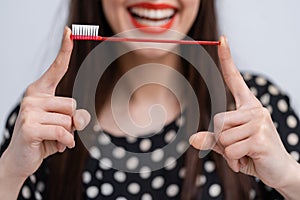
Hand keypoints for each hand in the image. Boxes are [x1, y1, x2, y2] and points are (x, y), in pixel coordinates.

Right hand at [1, 27, 90, 179]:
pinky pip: (63, 132)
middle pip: (73, 104)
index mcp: (40, 91)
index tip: (69, 31)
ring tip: (53, 139)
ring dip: (68, 134)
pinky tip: (57, 147)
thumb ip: (76, 118)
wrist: (21, 159)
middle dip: (72, 122)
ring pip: (69, 120)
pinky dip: (66, 143)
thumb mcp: (65, 125)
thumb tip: (80, 118)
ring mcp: (29, 111)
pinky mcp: (29, 127)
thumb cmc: (45, 138)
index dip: (64, 50)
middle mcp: (33, 96)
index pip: (57, 68)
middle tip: (58, 131)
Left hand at [189, 36, 298, 188]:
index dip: (228, 59)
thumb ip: (212, 140)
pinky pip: (230, 148)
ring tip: (245, 153)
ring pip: (222, 136)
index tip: (222, 39)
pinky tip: (248, 160)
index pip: (234, 79)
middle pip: (218, 120)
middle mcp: (255, 109)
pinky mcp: (260, 137)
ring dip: (229, 151)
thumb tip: (192, 139)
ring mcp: (259, 121)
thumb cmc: (253, 153)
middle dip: (223, 140)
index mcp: (248, 106)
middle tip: (239, 148)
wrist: (279, 171)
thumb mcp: (230, 145)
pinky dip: (234, 161)